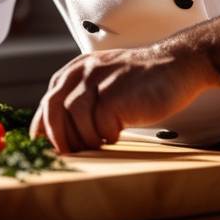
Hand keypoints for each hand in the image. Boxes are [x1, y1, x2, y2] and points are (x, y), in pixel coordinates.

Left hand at [29, 46, 214, 152]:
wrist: (177, 65)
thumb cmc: (142, 81)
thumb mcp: (106, 80)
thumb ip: (83, 96)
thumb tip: (61, 131)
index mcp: (77, 69)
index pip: (48, 100)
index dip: (43, 126)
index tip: (43, 146)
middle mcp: (83, 72)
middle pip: (53, 110)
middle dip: (58, 137)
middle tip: (68, 154)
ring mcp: (98, 82)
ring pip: (74, 121)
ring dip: (85, 139)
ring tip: (101, 142)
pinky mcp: (114, 95)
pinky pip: (99, 126)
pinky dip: (106, 136)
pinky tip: (117, 135)